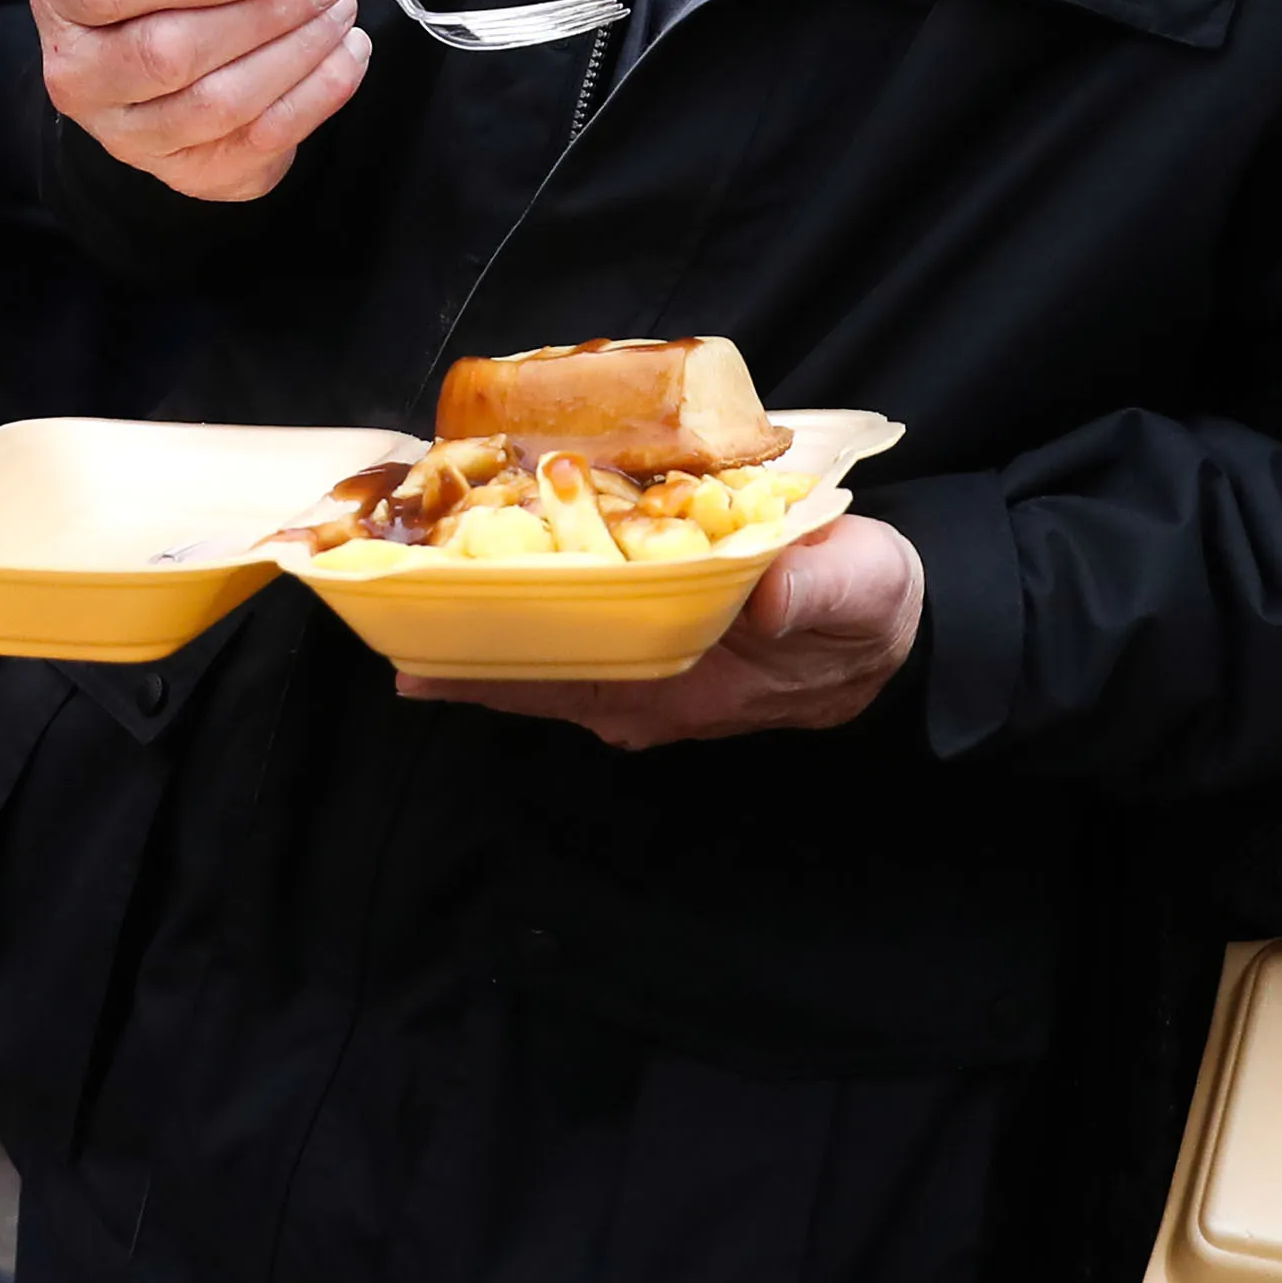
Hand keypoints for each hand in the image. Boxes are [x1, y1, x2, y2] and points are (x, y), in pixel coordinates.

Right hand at [32, 0, 370, 202]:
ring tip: (340, 12)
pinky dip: (317, 97)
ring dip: (298, 54)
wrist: (191, 31)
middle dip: (264, 15)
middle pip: (168, 53)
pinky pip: (258, 143)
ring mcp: (127, 137)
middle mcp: (78, 74)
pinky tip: (347, 55)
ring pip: (218, 104)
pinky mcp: (187, 173)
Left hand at [394, 514, 923, 749]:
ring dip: (483, 639)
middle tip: (384, 620)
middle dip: (464, 654)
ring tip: (407, 609)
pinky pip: (576, 643)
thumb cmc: (871, 605)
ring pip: (548, 665)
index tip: (423, 660)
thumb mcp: (860, 589)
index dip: (497, 670)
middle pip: (539, 679)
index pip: (573, 681)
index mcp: (689, 685)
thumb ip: (814, 589)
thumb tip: (764, 597)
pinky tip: (485, 595)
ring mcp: (650, 677)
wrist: (897, 625)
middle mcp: (654, 694)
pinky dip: (527, 622)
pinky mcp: (657, 645)